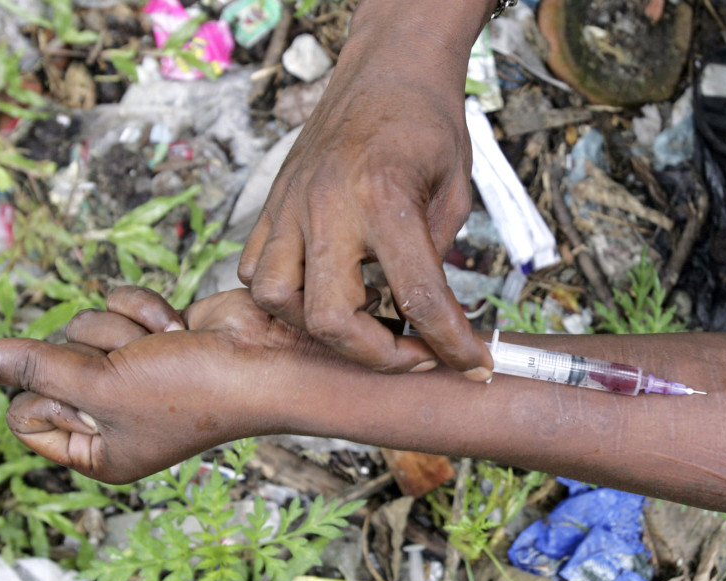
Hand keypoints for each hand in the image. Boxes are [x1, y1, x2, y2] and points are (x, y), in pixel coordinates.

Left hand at [0, 288, 315, 483]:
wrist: (266, 360)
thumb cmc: (195, 392)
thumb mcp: (102, 385)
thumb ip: (33, 367)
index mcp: (97, 450)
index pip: (25, 413)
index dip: (49, 392)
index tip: (97, 392)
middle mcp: (111, 413)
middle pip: (50, 362)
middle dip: (96, 354)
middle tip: (140, 369)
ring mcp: (132, 371)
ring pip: (83, 326)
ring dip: (125, 330)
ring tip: (167, 348)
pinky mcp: (151, 334)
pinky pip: (116, 303)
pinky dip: (146, 310)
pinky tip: (179, 328)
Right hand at [237, 1, 492, 380]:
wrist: (386, 70)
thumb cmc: (426, 125)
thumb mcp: (455, 192)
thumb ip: (437, 257)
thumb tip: (427, 318)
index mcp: (385, 198)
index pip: (419, 297)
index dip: (451, 343)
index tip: (470, 364)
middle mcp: (328, 205)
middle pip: (328, 317)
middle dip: (375, 354)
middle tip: (411, 350)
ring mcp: (291, 204)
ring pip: (274, 297)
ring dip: (316, 326)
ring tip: (359, 318)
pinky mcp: (273, 203)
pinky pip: (254, 267)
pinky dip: (284, 294)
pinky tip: (322, 288)